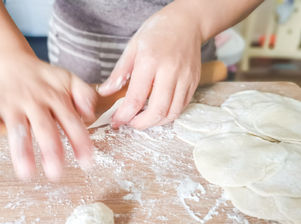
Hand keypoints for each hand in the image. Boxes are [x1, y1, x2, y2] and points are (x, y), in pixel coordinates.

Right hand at [0, 55, 96, 180]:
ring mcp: (12, 104)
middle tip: (56, 173)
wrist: (11, 62)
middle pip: (44, 127)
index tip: (87, 162)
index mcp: (57, 97)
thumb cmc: (44, 79)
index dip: (80, 142)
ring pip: (17, 129)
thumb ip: (84, 94)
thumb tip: (91, 115)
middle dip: (51, 150)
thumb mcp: (69, 80)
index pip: (71, 121)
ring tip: (26, 173)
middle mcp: (35, 101)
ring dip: (21, 151)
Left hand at [97, 1, 202, 129]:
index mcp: (150, 61)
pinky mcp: (194, 82)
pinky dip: (169, 114)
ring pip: (172, 113)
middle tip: (131, 124)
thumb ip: (119, 72)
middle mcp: (170, 71)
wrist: (187, 23)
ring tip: (144, 118)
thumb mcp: (133, 47)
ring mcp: (185, 78)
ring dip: (156, 122)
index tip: (117, 121)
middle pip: (157, 111)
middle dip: (141, 124)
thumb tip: (105, 92)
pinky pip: (182, 106)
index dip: (124, 116)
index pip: (136, 99)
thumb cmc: (157, 32)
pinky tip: (159, 110)